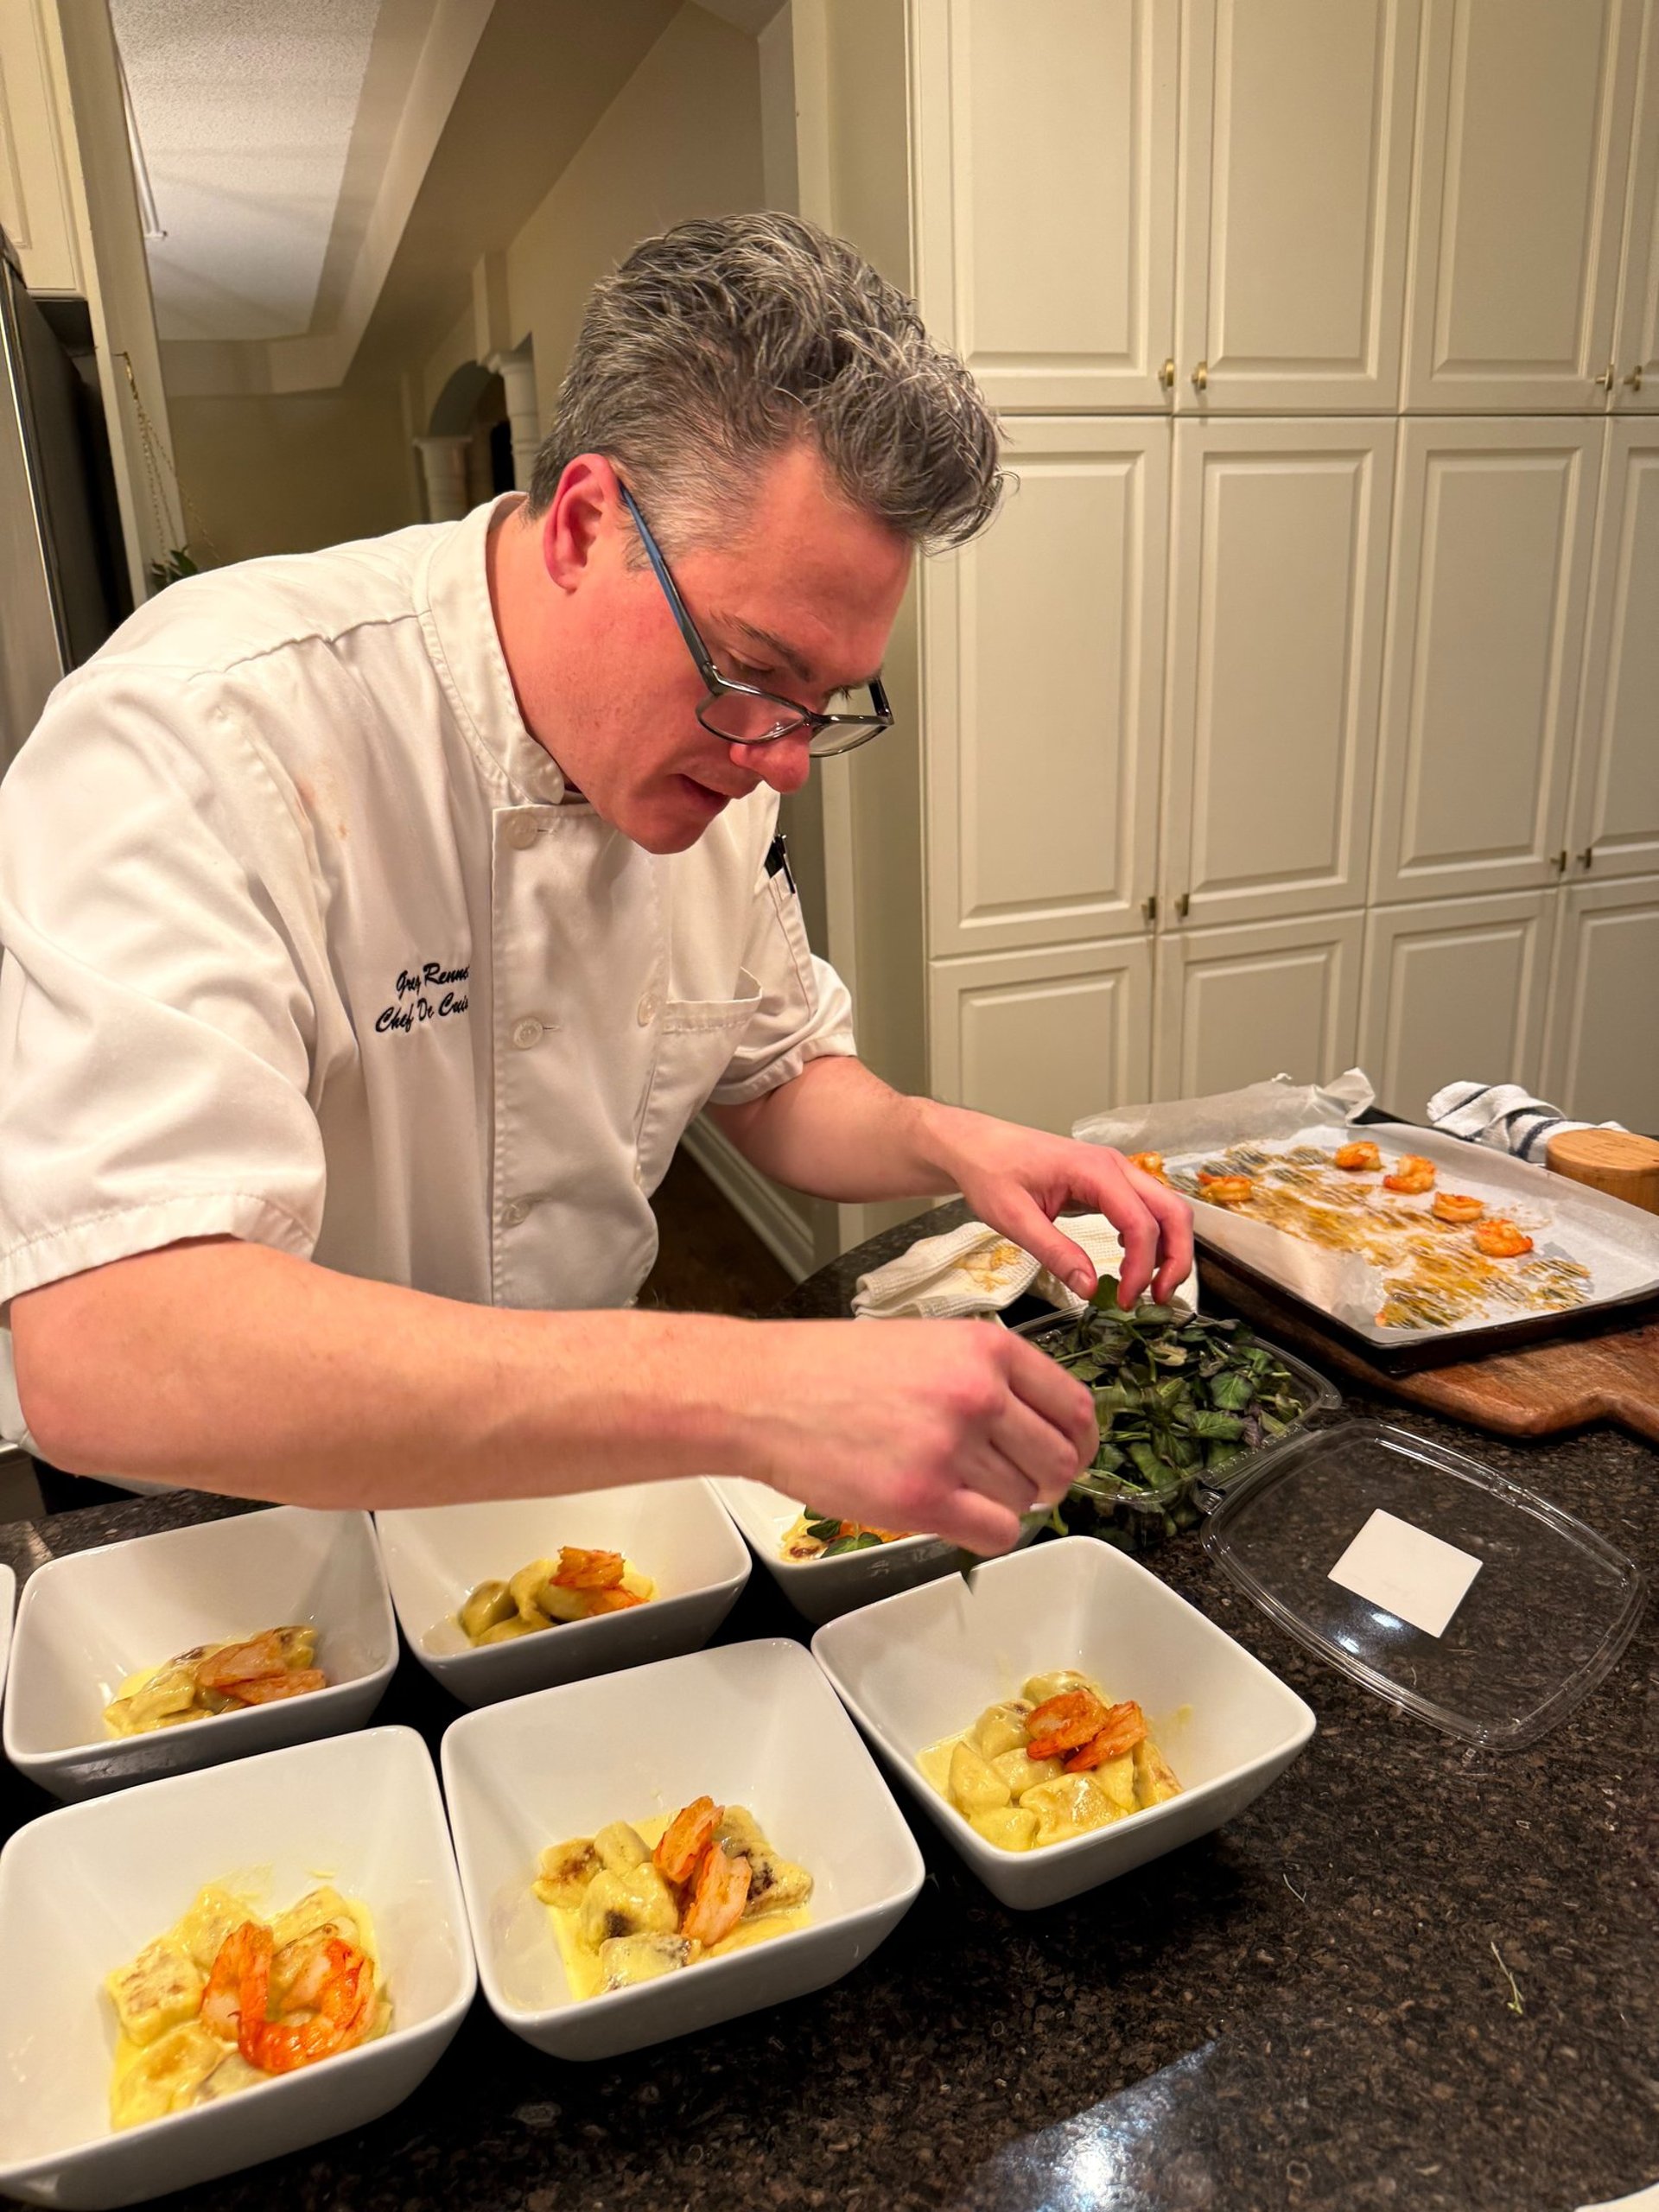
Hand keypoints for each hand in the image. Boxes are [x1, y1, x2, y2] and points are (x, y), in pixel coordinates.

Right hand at [741, 1318, 1097, 1555]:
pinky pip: (995, 1533)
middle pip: (1059, 1460)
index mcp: (986, 1349)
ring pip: (1025, 1500)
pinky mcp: (923, 1497)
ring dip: (1002, 1503)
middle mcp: (978, 1393)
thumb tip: (1040, 1430)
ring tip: (958, 1488)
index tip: (1073, 1456)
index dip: (1081, 1442)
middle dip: (1046, 1481)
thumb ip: (987, 1378)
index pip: (1074, 1406)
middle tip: (1018, 1485)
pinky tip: (954, 1514)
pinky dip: (985, 1534)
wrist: (765, 1393)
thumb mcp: (927, 1344)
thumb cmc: (834, 1369)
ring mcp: (952, 1446)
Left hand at [924, 1105, 1193, 1308]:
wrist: (975, 1145)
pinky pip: (1145, 1210)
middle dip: (1176, 1258)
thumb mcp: (1014, 1218)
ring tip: (1146, 1289)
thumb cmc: (989, 1172)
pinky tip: (1129, 1264)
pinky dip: (1150, 1239)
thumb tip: (1089, 1288)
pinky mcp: (1107, 1183)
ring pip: (1165, 1210)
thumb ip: (1054, 1252)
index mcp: (1094, 1171)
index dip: (1141, 1267)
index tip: (1125, 1300)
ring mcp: (1115, 1172)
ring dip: (1168, 1250)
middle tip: (1159, 1298)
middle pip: (1172, 1212)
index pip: (1141, 1223)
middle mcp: (1115, 1167)